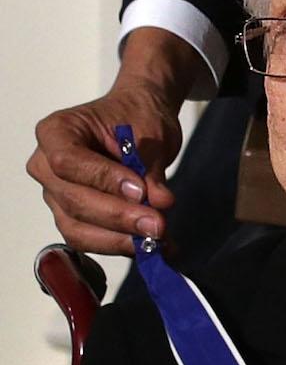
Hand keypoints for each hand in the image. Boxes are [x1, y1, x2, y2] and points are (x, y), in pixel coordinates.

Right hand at [26, 28, 202, 254]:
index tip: (141, 191)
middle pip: (74, 201)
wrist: (140, 120)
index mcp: (56, 132)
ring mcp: (56, 194)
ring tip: (159, 240)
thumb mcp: (150, 135)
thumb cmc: (138, 118)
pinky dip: (123, 244)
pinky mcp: (72, 216)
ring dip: (121, 239)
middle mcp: (46, 166)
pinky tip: (155, 247)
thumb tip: (158, 203)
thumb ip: (149, 170)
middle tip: (158, 225)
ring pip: (79, 228)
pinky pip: (91, 238)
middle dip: (119, 217)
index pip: (69, 162)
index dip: (104, 180)